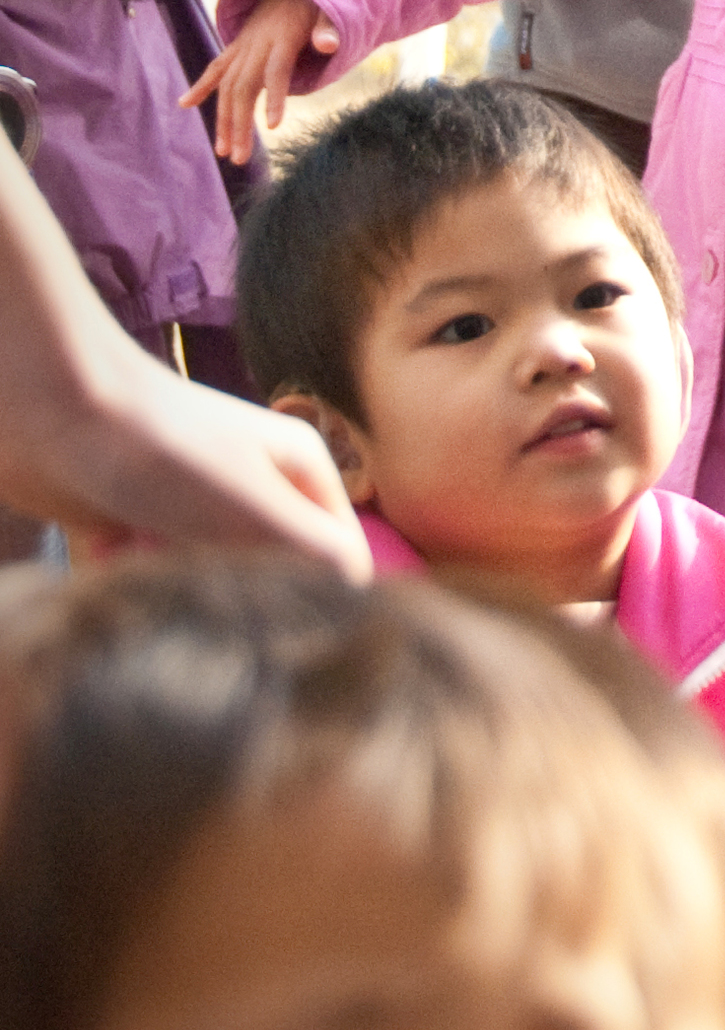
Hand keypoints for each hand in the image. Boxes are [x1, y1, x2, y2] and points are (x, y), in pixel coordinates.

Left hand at [0, 135, 367, 572]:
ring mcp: (199, 503)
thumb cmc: (163, 452)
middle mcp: (257, 484)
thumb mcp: (256, 506)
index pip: (343, 555)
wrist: (53, 412)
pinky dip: (136, 576)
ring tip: (147, 552)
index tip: (278, 618)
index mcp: (302, 467)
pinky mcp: (144, 521)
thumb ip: (318, 557)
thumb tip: (366, 600)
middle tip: (198, 570)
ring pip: (210, 578)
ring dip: (178, 582)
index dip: (320, 595)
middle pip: (269, 573)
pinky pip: (158, 576)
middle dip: (231, 587)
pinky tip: (114, 549)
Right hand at [181, 0, 337, 164]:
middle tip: (239, 158)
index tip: (271, 127)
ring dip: (223, 119)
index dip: (274, 97)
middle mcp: (256, 44)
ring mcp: (242, 46)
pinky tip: (184, 104)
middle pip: (245, 86)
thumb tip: (328, 45)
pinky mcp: (235, 47)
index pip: (276, 71)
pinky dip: (200, 85)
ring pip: (228, 85)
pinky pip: (215, 68)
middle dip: (239, 124)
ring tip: (224, 151)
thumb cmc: (314, 1)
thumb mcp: (327, 10)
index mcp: (281, 38)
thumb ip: (328, 28)